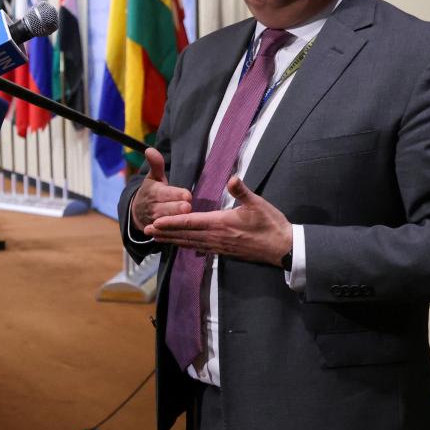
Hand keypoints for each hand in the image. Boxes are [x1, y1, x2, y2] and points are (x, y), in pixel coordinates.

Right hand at [129, 147, 193, 233]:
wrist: (137, 213)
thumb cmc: (152, 192)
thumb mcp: (153, 178)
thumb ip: (156, 165)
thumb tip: (149, 149)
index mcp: (155, 192)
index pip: (166, 193)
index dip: (177, 194)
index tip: (187, 195)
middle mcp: (154, 207)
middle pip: (167, 209)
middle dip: (177, 208)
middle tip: (187, 207)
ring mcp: (156, 221)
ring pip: (167, 222)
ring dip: (177, 221)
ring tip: (188, 218)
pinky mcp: (159, 232)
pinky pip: (168, 233)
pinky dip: (175, 232)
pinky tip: (186, 231)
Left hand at [147, 176, 292, 266]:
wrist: (282, 247)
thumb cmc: (271, 224)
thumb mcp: (258, 203)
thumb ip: (242, 191)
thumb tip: (232, 178)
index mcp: (221, 223)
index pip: (190, 222)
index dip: (171, 222)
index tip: (155, 222)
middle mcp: (216, 237)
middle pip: (184, 235)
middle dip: (165, 233)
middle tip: (146, 231)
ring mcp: (219, 246)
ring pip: (189, 244)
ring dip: (172, 241)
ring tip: (156, 238)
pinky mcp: (223, 252)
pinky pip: (199, 249)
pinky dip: (186, 246)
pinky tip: (179, 245)